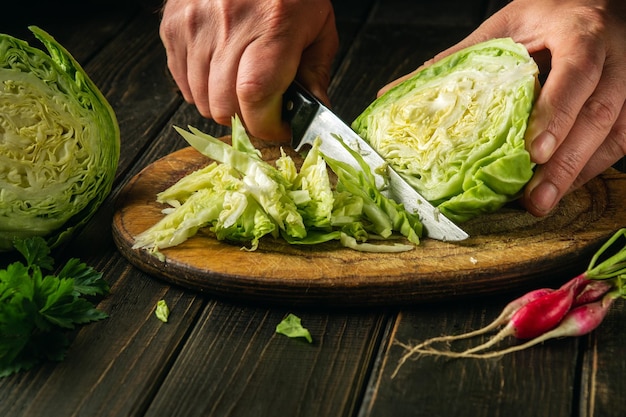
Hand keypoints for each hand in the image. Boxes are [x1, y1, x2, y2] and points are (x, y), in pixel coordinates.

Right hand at [160, 0, 337, 141]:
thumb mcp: (318, 27)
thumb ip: (316, 74)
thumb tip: (312, 117)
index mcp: (273, 26)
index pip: (256, 96)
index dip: (267, 126)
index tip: (280, 130)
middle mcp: (228, 25)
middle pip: (225, 106)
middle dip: (248, 121)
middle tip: (263, 112)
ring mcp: (195, 26)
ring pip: (202, 101)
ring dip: (224, 107)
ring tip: (242, 90)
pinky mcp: (173, 26)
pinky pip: (183, 83)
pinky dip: (202, 90)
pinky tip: (221, 74)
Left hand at [380, 0, 625, 215]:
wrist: (596, 7)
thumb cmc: (548, 16)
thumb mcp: (505, 27)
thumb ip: (457, 60)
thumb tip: (395, 94)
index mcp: (579, 33)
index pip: (576, 72)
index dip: (557, 112)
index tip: (534, 151)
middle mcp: (614, 57)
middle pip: (601, 113)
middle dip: (566, 161)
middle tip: (534, 198)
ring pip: (615, 133)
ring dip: (578, 173)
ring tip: (543, 202)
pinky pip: (620, 142)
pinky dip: (590, 168)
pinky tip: (563, 186)